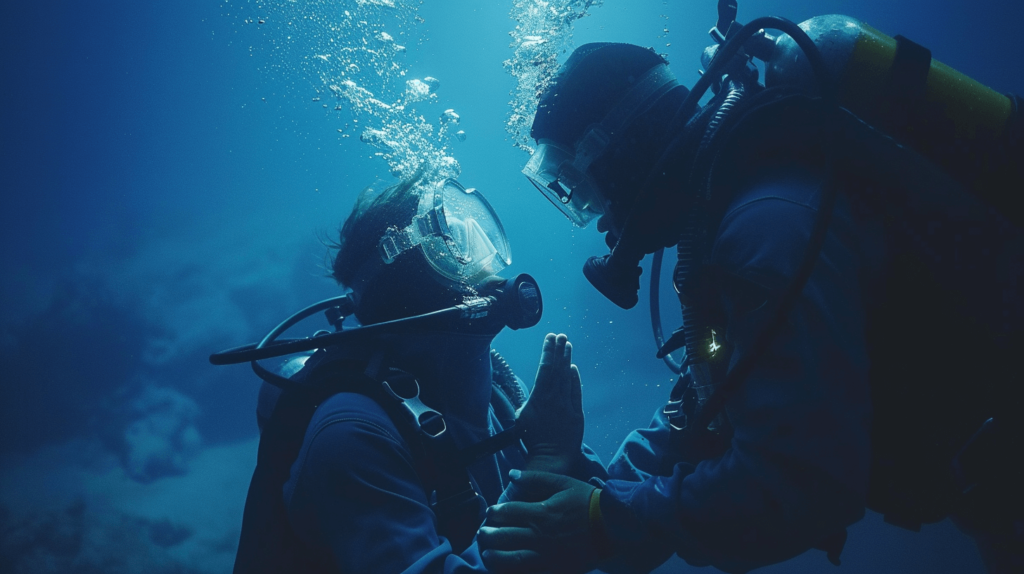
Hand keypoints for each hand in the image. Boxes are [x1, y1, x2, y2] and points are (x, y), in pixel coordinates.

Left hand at [479, 470, 597, 573]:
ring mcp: (545, 554)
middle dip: (488, 535)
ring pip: (511, 558)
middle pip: (504, 536)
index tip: (489, 514)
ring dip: (494, 556)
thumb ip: (535, 478)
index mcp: (540, 512)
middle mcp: (539, 534)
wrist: (613, 525)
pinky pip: (529, 572)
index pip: (507, 512)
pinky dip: (513, 571)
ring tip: (486, 554)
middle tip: (482, 534)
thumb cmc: (587, 501)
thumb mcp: (563, 483)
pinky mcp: (554, 568)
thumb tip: (511, 473)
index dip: (494, 513)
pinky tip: (505, 570)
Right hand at [516, 333, 582, 474]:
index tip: (550, 338)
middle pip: (557, 368)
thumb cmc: (533, 439)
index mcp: (538, 398)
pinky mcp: (577, 414)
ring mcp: (566, 406)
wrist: (550, 458)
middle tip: (560, 335)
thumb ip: (530, 400)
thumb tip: (536, 389)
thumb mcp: (523, 417)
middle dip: (558, 350)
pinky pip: (576, 392)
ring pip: (567, 377)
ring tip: (567, 344)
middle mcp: (553, 399)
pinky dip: (575, 378)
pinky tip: (573, 367)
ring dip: (567, 359)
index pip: (544, 369)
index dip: (548, 351)